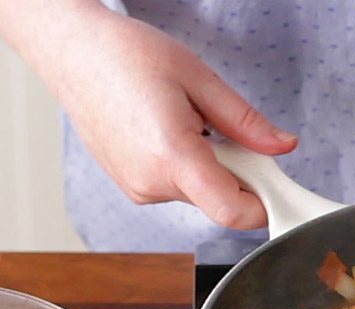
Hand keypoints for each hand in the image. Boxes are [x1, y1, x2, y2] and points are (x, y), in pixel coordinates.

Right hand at [0, 1, 295, 229]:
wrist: (70, 51)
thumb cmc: (124, 55)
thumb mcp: (199, 78)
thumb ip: (246, 121)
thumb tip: (283, 146)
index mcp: (171, 156)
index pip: (233, 212)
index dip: (265, 204)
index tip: (282, 189)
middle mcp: (151, 183)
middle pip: (222, 202)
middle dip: (241, 174)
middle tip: (228, 131)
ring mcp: (138, 189)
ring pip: (201, 195)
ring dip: (212, 167)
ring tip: (188, 122)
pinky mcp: (131, 186)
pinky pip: (178, 187)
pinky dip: (189, 167)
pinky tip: (170, 131)